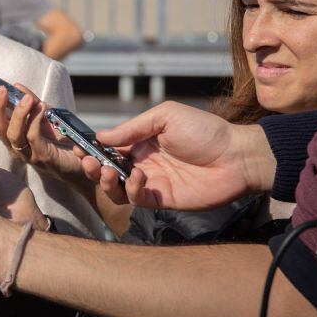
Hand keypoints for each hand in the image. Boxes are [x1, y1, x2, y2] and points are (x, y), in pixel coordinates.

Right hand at [0, 85, 83, 179]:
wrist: (83, 163)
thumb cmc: (62, 141)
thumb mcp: (45, 116)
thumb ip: (31, 102)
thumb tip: (17, 86)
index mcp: (12, 136)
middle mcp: (15, 147)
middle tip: (0, 89)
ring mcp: (28, 154)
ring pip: (13, 135)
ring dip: (18, 114)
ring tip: (27, 98)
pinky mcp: (42, 157)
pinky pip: (33, 138)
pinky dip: (35, 121)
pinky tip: (41, 108)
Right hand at [81, 102, 273, 209]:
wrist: (238, 157)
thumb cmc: (205, 131)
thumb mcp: (166, 117)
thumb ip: (133, 128)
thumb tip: (101, 136)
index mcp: (142, 141)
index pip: (109, 147)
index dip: (92, 147)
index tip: (79, 146)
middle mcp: (143, 162)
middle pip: (107, 169)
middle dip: (92, 167)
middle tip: (88, 162)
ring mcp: (152, 182)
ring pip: (117, 188)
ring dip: (106, 181)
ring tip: (108, 171)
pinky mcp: (162, 199)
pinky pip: (137, 199)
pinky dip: (132, 189)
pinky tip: (140, 176)